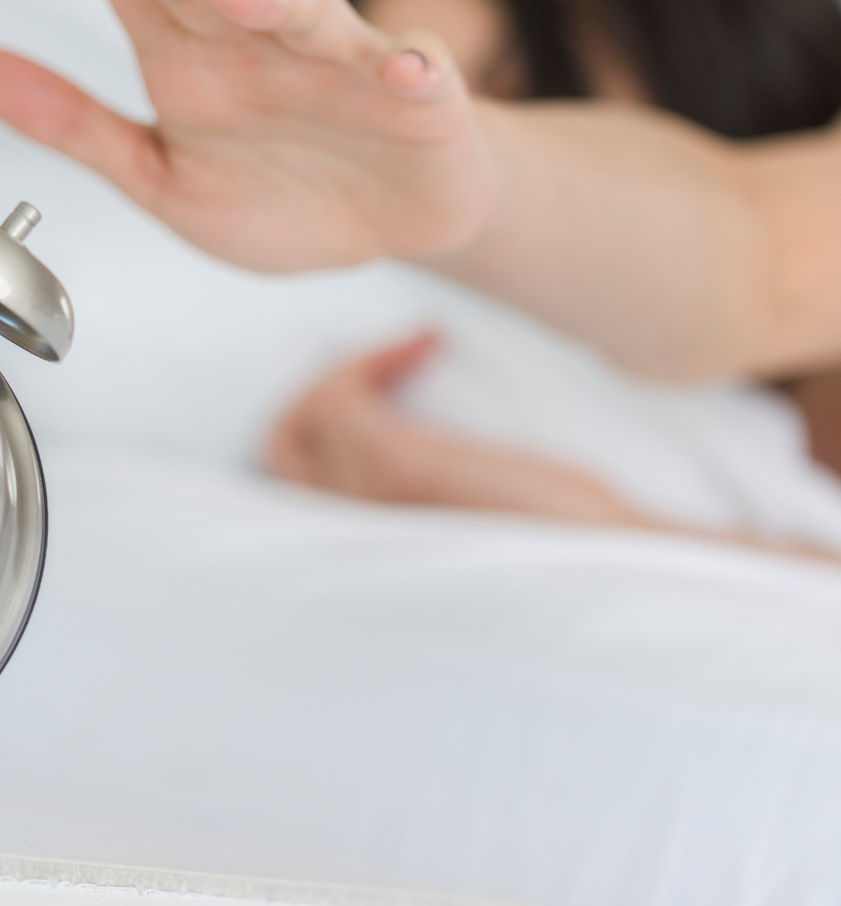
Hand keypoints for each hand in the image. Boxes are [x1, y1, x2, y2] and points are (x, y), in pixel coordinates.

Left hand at [0, 0, 499, 272]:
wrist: (388, 227)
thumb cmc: (278, 194)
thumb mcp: (158, 176)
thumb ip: (72, 124)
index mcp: (186, 56)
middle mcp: (252, 41)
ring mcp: (334, 61)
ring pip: (303, 9)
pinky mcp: (413, 95)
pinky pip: (410, 72)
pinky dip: (404, 67)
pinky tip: (401, 71)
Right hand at [266, 332, 650, 525]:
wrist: (627, 564)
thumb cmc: (571, 553)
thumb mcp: (488, 525)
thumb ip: (432, 496)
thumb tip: (410, 454)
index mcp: (373, 552)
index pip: (288, 485)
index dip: (311, 424)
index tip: (378, 382)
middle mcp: (357, 534)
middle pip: (277, 450)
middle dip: (311, 394)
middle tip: (378, 362)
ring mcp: (372, 505)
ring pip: (302, 419)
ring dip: (345, 371)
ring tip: (407, 351)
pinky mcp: (402, 471)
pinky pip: (346, 401)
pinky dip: (377, 359)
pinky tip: (432, 340)